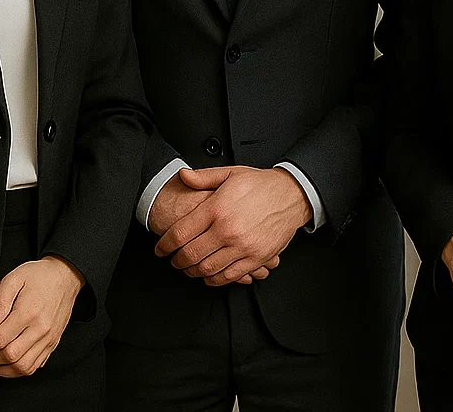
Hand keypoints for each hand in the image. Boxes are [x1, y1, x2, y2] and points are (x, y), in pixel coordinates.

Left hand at [0, 256, 84, 377]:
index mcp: (29, 312)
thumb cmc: (39, 275)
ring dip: (0, 368)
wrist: (66, 275)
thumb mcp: (14, 278)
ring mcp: (49, 338)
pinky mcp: (53, 343)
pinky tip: (6, 362)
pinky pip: (34, 366)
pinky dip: (16, 370)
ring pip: (22, 367)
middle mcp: (41, 329)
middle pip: (9, 356)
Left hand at [154, 166, 310, 285]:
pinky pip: (229, 276)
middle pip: (190, 255)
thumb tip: (182, 176)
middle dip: (177, 261)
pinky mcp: (256, 258)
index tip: (160, 249)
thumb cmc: (261, 185)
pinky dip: (214, 279)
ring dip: (193, 271)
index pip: (181, 233)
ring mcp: (242, 246)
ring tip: (189, 268)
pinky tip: (209, 274)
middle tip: (173, 259)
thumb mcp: (230, 174)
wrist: (292, 195)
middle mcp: (228, 229)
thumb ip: (203, 177)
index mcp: (217, 208)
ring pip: (207, 269)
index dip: (165, 245)